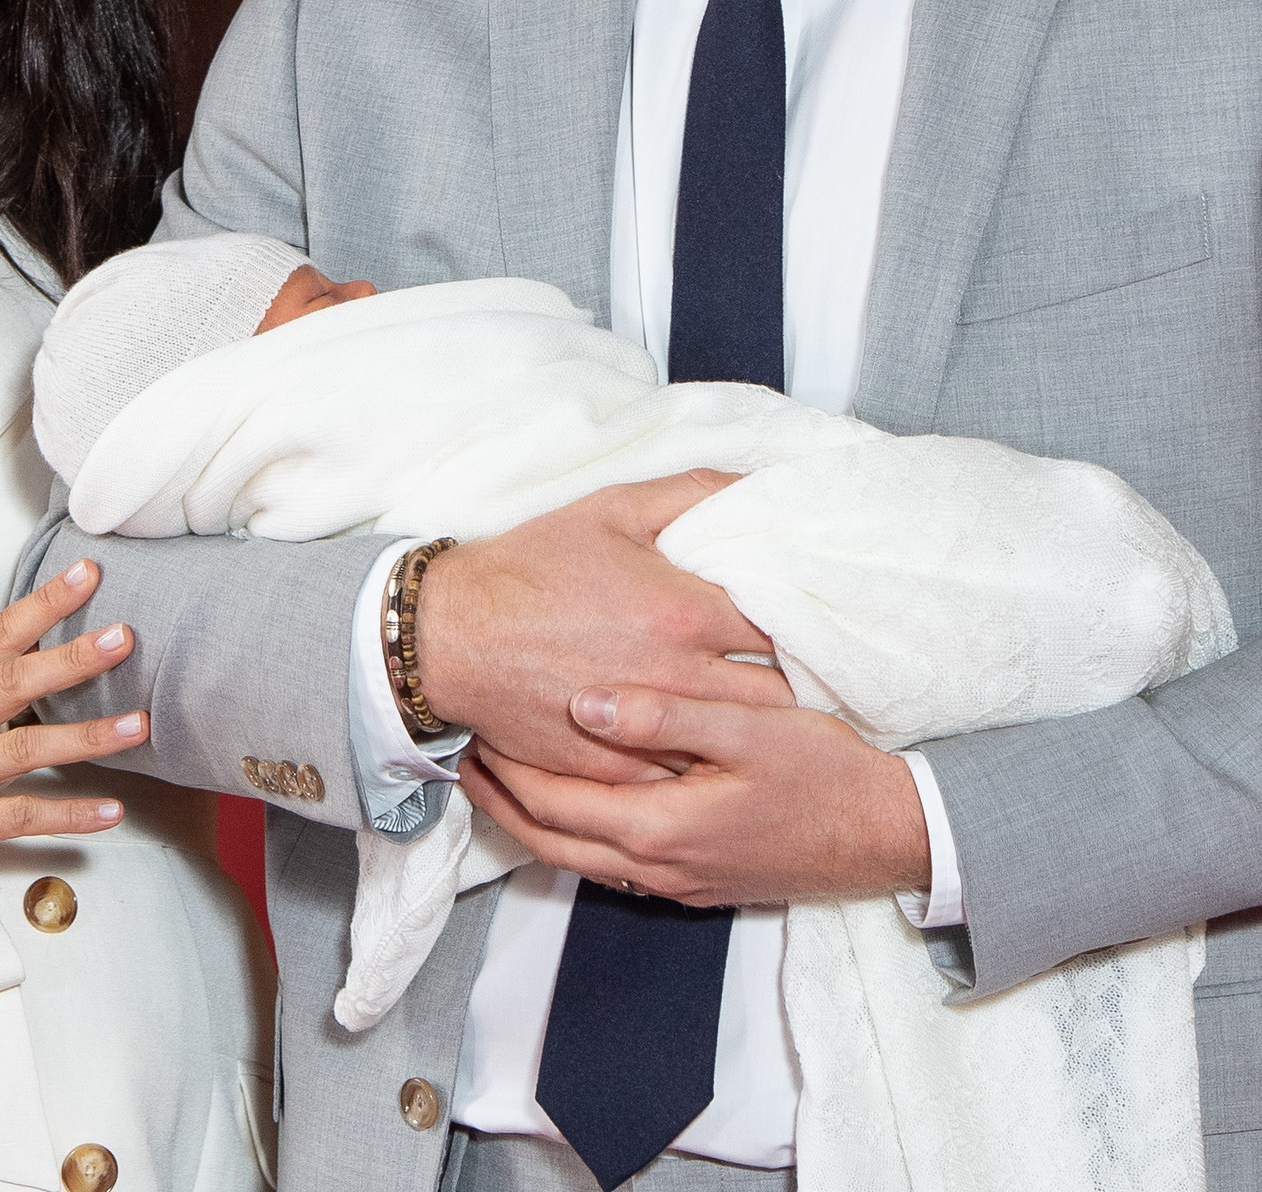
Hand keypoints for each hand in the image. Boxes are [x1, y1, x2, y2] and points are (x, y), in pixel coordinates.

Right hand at [0, 559, 143, 915]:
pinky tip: (110, 812)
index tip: (86, 573)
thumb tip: (16, 666)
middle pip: (13, 682)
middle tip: (124, 636)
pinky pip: (19, 818)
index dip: (42, 604)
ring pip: (25, 748)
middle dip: (73, 657)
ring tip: (138, 726)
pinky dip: (68, 815)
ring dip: (87, 737)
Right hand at [414, 473, 791, 782]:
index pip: (784, 629)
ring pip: (733, 744)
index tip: (808, 623)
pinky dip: (699, 765)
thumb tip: (757, 485)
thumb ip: (693, 492)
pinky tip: (707, 751)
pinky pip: (682, 778)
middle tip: (798, 674)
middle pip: (775, 696)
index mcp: (685, 612)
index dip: (804, 625)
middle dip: (791, 684)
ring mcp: (647, 730)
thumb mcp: (613, 509)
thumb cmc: (532, 568)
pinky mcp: (615, 768)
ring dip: (751, 731)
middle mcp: (677, 677)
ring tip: (764, 719)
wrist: (453, 635)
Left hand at [457, 685, 929, 907]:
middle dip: (501, 798)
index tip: (473, 724)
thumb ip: (666, 715)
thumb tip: (585, 704)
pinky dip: (576, 831)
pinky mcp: (695, 882)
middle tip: (466, 750)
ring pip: (576, 858)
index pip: (551, 803)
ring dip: (533, 818)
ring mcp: (676, 882)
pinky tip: (576, 795)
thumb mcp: (749, 729)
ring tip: (504, 770)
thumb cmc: (825, 775)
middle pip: (548, 841)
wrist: (887, 837)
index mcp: (659, 827)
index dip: (505, 767)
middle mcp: (656, 867)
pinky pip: (611, 862)